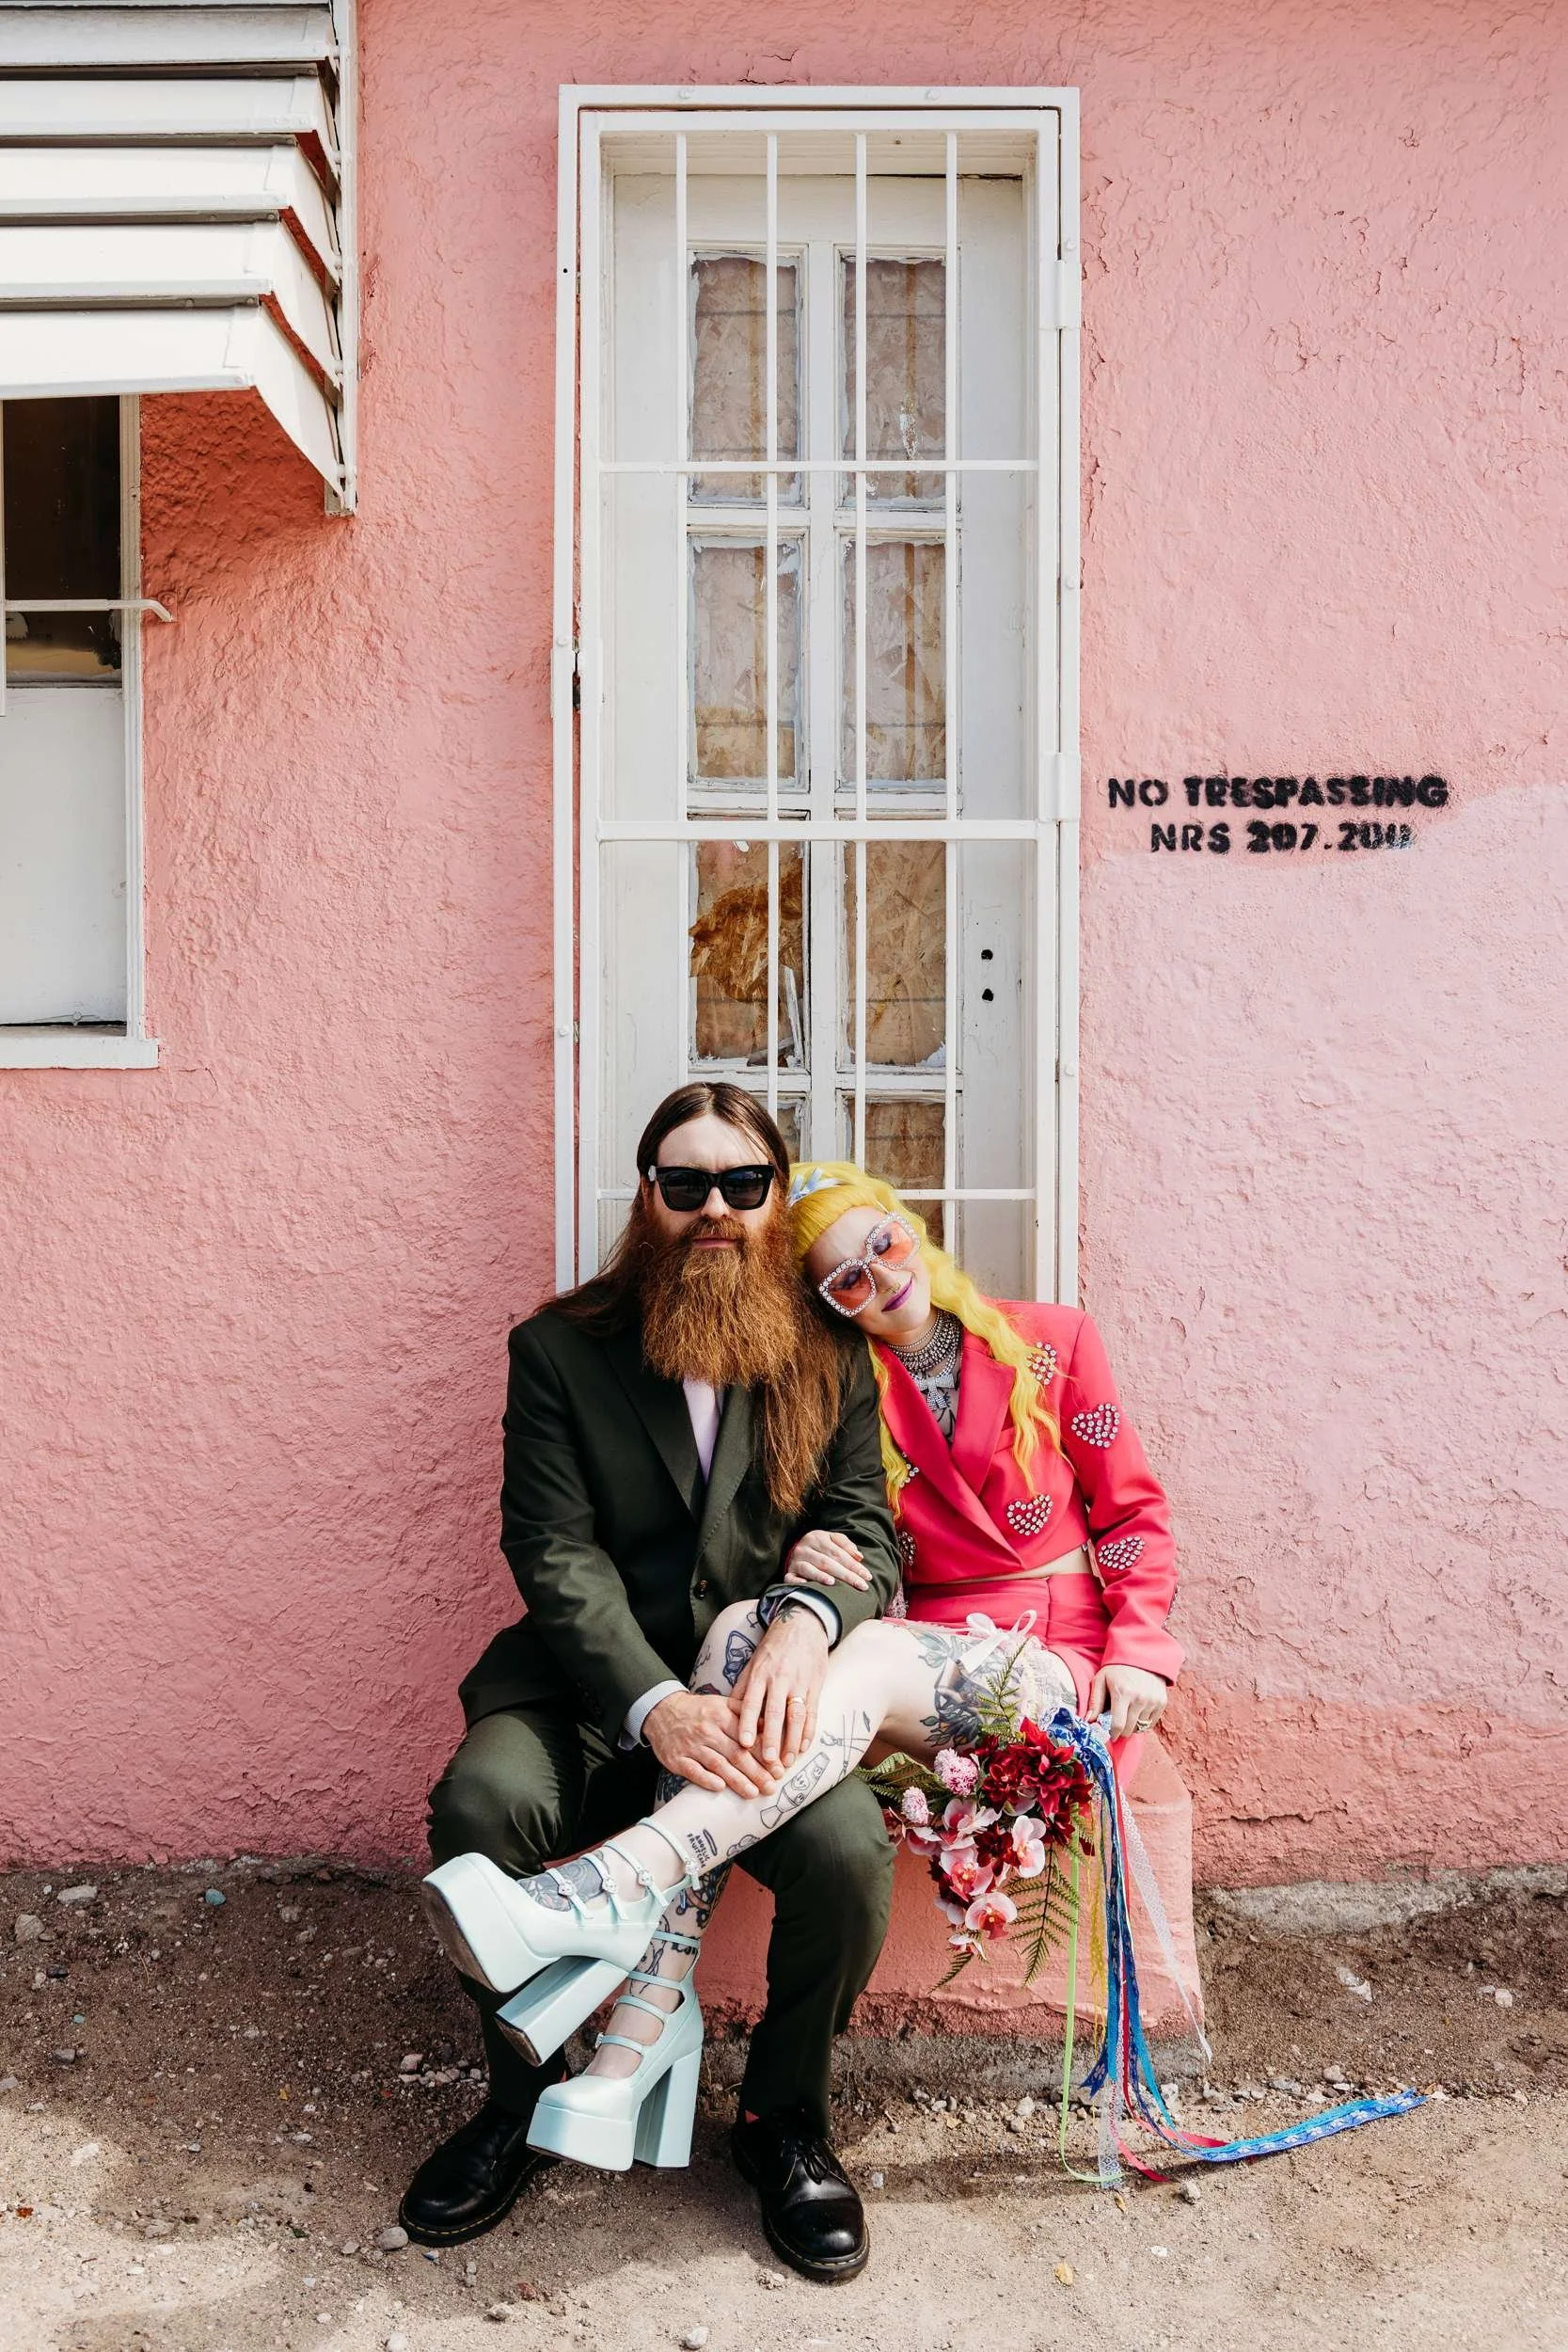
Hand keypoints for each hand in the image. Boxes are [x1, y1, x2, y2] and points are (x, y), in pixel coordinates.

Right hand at [644, 1690, 781, 1798]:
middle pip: (736, 1754)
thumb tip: (769, 1725)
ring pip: (718, 1765)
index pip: (747, 1738)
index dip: (765, 1754)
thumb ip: (744, 1713)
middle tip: (772, 1787)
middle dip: (756, 1772)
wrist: (662, 1711)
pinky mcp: (677, 1759)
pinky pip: (693, 1771)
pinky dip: (706, 1779)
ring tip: (753, 1793)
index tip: (779, 1768)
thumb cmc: (698, 1710)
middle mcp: (707, 1730)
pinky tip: (719, 1788)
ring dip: (737, 1780)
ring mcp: (691, 1746)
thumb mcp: (721, 1704)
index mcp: (721, 1715)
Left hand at [732, 1607, 830, 1770]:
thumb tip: (729, 1714)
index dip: (749, 1724)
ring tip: (787, 1761)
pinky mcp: (815, 1685)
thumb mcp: (753, 1663)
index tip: (745, 1744)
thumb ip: (743, 1688)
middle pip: (776, 1712)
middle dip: (772, 1738)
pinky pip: (812, 1712)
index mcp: (761, 1674)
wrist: (802, 1626)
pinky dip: (809, 1731)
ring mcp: (800, 1683)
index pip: (753, 1702)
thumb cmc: (773, 1649)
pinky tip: (803, 1747)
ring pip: (796, 1715)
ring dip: (792, 1740)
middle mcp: (780, 1679)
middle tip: (769, 1761)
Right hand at [782, 1528, 870, 1591]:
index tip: (867, 1576)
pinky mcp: (788, 1572)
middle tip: (861, 1585)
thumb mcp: (832, 1540)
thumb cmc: (820, 1547)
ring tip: (834, 1583)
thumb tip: (859, 1556)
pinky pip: (791, 1578)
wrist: (794, 1549)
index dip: (854, 1565)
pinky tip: (807, 1586)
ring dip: (820, 1576)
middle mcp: (805, 1548)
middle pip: (827, 1562)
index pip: (838, 1553)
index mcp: (817, 1537)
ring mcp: (795, 1561)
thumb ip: (846, 1545)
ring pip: (809, 1569)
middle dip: (846, 1575)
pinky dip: (798, 1582)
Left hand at [1087, 1663, 1168, 1741]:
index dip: (1112, 1733)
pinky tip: (1137, 1712)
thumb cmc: (1117, 1669)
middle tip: (1117, 1723)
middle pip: (1129, 1729)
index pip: (1118, 1725)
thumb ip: (1095, 1701)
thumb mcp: (1101, 1679)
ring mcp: (1152, 1701)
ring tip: (1127, 1714)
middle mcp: (1139, 1698)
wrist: (1141, 1655)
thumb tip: (1089, 1721)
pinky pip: (1151, 1723)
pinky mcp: (1162, 1702)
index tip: (1110, 1735)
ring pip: (1140, 1727)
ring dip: (1132, 1725)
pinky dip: (1143, 1722)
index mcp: (1122, 1693)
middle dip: (1121, 1730)